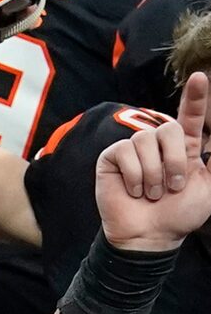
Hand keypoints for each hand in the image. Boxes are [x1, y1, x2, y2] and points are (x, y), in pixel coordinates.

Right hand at [94, 73, 210, 251]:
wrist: (150, 235)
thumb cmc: (180, 215)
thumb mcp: (208, 189)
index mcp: (183, 148)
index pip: (189, 116)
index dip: (195, 97)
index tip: (200, 78)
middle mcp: (158, 143)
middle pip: (169, 128)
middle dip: (174, 162)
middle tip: (172, 187)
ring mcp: (134, 148)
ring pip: (146, 142)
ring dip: (154, 175)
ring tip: (152, 193)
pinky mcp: (113, 155)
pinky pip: (125, 152)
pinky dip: (134, 176)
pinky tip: (134, 190)